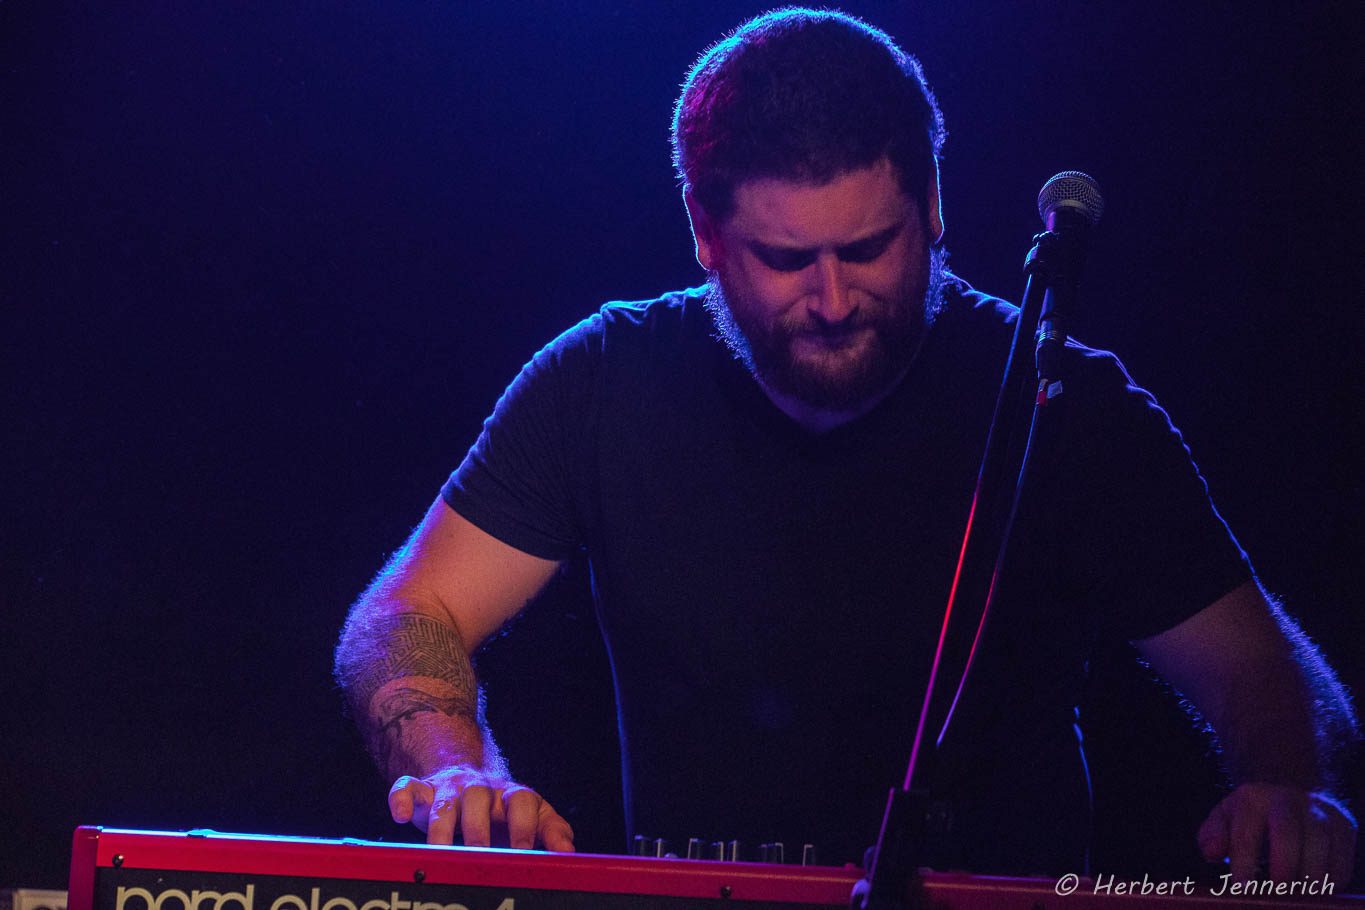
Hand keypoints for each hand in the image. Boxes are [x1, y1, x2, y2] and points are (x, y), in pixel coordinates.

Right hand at [389, 767, 574, 850]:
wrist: (464, 777)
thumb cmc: (501, 809)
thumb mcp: (532, 815)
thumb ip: (551, 830)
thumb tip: (568, 852)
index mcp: (510, 795)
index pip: (521, 801)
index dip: (522, 827)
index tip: (523, 854)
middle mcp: (480, 789)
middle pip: (479, 800)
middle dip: (479, 832)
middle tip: (480, 860)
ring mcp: (449, 789)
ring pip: (443, 804)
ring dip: (441, 831)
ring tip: (440, 856)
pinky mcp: (421, 791)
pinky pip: (406, 787)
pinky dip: (400, 799)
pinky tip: (400, 815)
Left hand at [1197, 782, 1355, 883]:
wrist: (1290, 792)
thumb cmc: (1250, 816)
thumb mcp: (1225, 818)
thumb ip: (1211, 836)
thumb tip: (1213, 853)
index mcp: (1252, 798)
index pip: (1246, 832)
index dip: (1244, 863)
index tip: (1241, 888)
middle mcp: (1287, 800)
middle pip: (1287, 832)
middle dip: (1282, 866)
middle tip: (1277, 892)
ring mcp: (1319, 811)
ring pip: (1320, 844)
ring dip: (1310, 876)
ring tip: (1298, 894)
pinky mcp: (1343, 826)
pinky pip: (1342, 857)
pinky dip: (1332, 879)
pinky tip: (1317, 890)